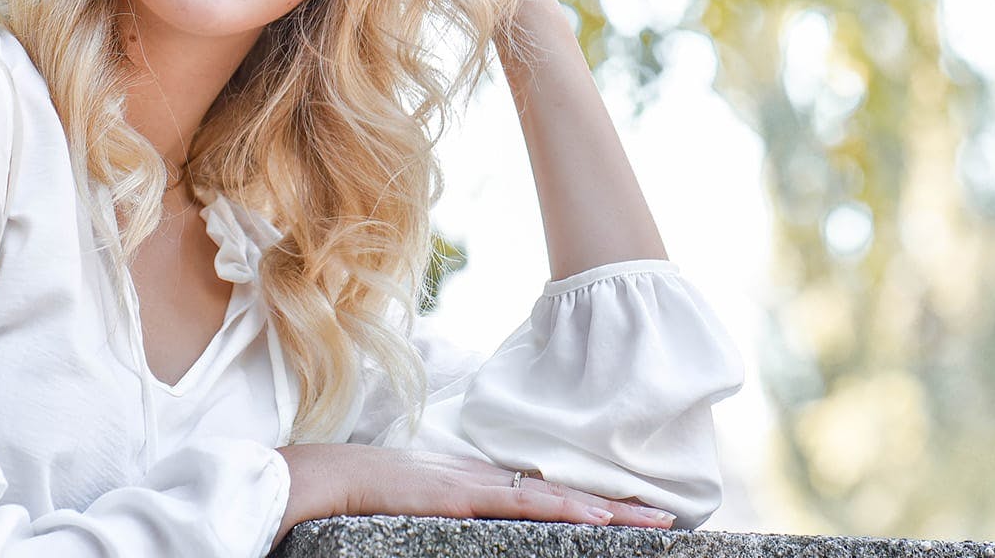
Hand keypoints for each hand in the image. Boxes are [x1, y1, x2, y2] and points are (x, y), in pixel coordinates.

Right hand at [273, 444, 673, 548]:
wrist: (327, 476)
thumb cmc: (358, 493)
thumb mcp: (411, 503)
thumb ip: (443, 506)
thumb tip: (464, 515)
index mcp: (473, 478)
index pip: (543, 490)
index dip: (587, 501)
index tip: (628, 511)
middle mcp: (483, 475)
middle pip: (562, 490)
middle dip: (617, 505)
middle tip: (667, 516)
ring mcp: (476, 484)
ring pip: (556, 497)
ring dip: (609, 510)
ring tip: (654, 520)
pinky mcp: (464, 497)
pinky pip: (525, 506)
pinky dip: (566, 511)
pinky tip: (599, 519)